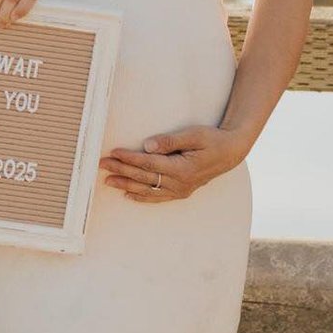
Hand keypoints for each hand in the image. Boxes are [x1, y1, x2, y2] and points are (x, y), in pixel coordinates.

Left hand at [99, 125, 249, 202]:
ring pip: (148, 190)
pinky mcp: (182, 191)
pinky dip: (142, 197)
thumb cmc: (212, 140)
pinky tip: (129, 195)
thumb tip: (147, 146)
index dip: (129, 158)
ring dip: (126, 185)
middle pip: (143, 177)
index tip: (113, 153)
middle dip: (121, 171)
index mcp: (181, 169)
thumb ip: (170, 141)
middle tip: (102, 165)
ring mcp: (181, 190)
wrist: (230, 152)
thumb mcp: (193, 135)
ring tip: (108, 181)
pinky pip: (158, 197)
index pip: (148, 163)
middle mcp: (179, 183)